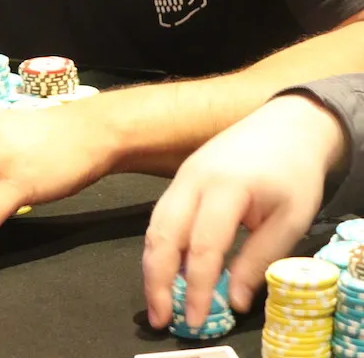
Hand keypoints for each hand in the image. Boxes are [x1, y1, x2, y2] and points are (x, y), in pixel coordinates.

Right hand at [143, 94, 345, 329]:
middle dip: (157, 279)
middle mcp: (194, 178)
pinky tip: (167, 271)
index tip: (195, 320)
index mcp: (226, 187)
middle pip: (163, 233)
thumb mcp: (290, 220)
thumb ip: (259, 260)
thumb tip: (232, 301)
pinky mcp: (182, 176)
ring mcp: (184, 175)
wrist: (287, 124)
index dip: (196, 287)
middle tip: (161, 318)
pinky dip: (160, 245)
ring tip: (158, 301)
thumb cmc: (293, 172)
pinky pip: (163, 214)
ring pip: (155, 224)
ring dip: (152, 265)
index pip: (202, 246)